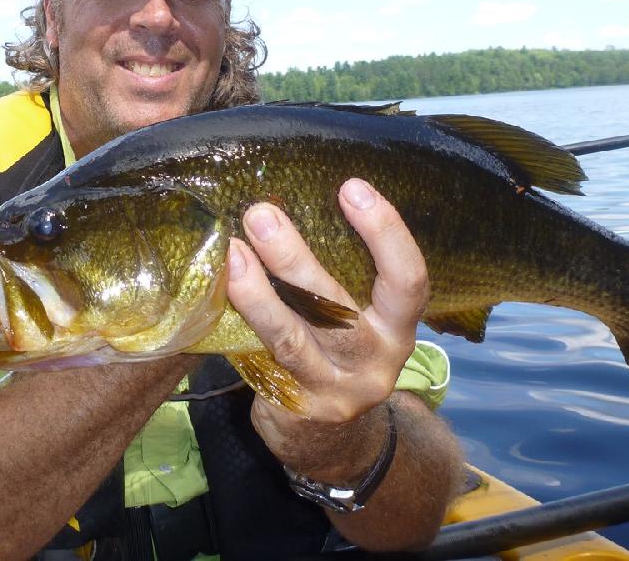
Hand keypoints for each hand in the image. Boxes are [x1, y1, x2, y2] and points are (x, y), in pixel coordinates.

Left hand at [226, 178, 428, 470]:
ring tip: (232, 251)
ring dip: (258, 292)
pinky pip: (262, 358)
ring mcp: (335, 389)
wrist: (333, 441)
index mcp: (399, 328)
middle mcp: (376, 361)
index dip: (385, 233)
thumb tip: (288, 204)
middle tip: (260, 214)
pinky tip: (220, 289)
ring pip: (292, 338)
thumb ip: (341, 276)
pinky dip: (242, 321)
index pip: (408, 280)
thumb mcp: (359, 320)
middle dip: (296, 259)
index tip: (352, 187)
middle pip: (338, 309)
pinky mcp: (297, 407)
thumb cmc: (341, 354)